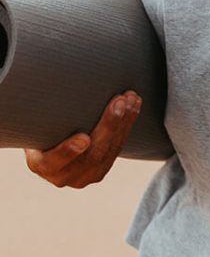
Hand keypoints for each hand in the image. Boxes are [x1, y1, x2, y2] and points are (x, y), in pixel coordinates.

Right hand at [24, 91, 141, 188]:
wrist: (46, 144)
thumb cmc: (39, 128)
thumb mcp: (31, 124)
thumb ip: (43, 115)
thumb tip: (29, 79)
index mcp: (41, 164)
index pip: (53, 161)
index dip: (68, 151)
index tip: (83, 138)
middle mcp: (63, 176)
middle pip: (91, 155)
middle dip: (109, 126)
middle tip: (119, 102)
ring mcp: (84, 176)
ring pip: (109, 152)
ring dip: (124, 123)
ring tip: (130, 99)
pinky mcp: (100, 169)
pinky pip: (117, 148)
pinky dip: (128, 125)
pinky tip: (134, 106)